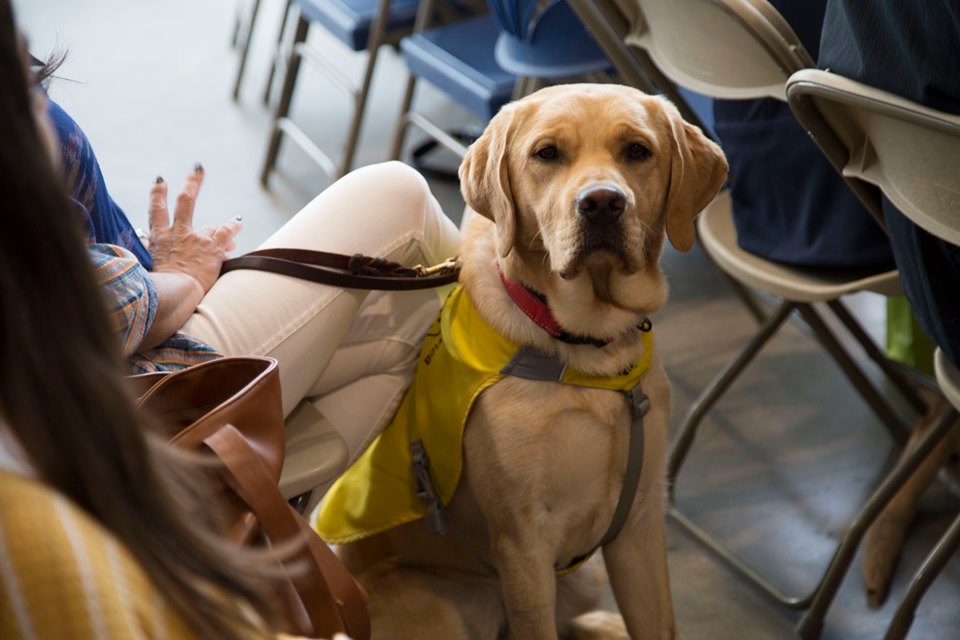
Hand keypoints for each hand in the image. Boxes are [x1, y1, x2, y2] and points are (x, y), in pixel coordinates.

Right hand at [147, 164, 242, 295]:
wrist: (174, 294)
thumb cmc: (159, 288)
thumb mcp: (150, 268)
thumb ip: (155, 254)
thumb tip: (152, 244)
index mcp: (159, 239)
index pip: (156, 211)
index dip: (157, 194)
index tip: (160, 180)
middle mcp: (178, 234)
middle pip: (185, 202)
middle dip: (192, 184)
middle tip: (197, 169)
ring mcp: (196, 239)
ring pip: (211, 227)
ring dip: (219, 232)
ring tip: (230, 233)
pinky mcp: (213, 247)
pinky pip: (227, 232)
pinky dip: (234, 226)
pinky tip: (239, 222)